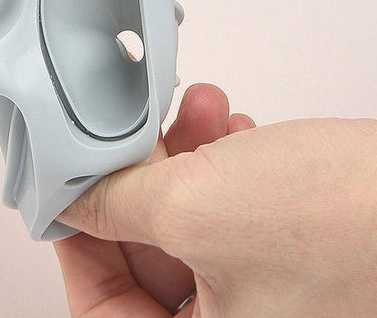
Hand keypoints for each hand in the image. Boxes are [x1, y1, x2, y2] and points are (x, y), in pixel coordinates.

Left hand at [55, 84, 376, 316]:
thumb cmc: (342, 214)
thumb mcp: (195, 206)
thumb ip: (114, 204)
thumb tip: (70, 199)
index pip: (109, 311)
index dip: (81, 247)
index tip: (72, 191)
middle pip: (147, 256)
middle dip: (140, 181)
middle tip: (137, 137)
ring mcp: (262, 284)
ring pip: (187, 220)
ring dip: (182, 158)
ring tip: (195, 114)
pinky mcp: (283, 244)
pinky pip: (227, 205)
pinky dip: (219, 161)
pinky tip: (229, 126)